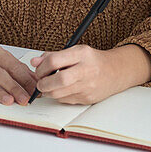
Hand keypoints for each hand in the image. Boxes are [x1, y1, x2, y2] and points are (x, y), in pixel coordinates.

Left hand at [31, 43, 150, 104]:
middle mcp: (86, 70)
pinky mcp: (88, 98)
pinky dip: (60, 96)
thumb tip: (34, 62)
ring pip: (59, 94)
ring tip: (49, 86)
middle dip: (43, 83)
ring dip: (49, 92)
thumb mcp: (75, 51)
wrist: (116, 71)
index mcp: (82, 54)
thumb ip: (53, 55)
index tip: (39, 70)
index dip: (41, 68)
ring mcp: (88, 86)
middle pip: (57, 80)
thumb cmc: (93, 60)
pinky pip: (66, 100)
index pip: (54, 61)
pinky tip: (63, 90)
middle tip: (40, 83)